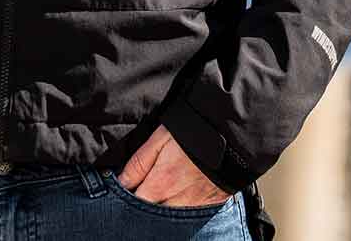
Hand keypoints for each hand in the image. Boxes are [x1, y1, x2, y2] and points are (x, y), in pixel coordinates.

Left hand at [116, 124, 231, 207]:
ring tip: (164, 194)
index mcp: (160, 184)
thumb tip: (119, 181)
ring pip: (171, 218)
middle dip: (145, 206)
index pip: (134, 203)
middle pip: (152, 214)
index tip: (127, 191)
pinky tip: (180, 199)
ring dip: (164, 209)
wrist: (231, 134)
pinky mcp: (211, 205)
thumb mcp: (160, 139)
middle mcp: (176, 201)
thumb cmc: (193, 132)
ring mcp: (195, 205)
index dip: (126, 200)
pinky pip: (191, 216)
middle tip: (146, 191)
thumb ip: (138, 163)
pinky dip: (183, 210)